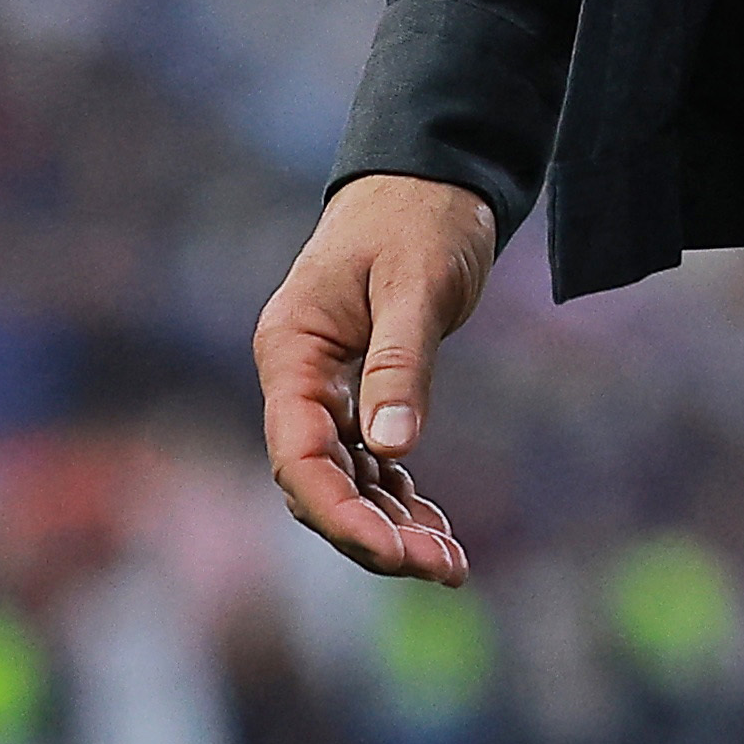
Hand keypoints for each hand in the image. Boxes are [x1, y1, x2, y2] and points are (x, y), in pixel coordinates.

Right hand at [255, 173, 494, 580]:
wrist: (432, 175)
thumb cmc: (419, 216)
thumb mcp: (415, 283)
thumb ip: (399, 363)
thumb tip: (391, 448)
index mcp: (291, 349)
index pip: (298, 454)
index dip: (339, 513)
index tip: (393, 553)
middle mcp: (298, 378)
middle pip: (319, 482)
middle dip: (374, 533)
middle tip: (444, 568)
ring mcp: (327, 390)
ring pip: (347, 482)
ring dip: (393, 527)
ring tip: (452, 566)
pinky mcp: (361, 393)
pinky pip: (373, 464)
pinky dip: (403, 500)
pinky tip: (442, 535)